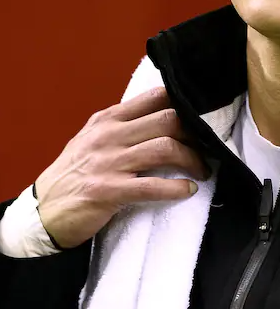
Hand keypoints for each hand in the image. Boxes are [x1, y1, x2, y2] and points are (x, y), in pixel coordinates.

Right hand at [35, 87, 208, 248]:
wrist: (42, 210)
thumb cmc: (74, 173)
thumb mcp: (94, 137)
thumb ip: (123, 125)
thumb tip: (163, 116)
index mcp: (109, 119)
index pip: (155, 97)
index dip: (184, 104)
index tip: (201, 118)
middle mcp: (110, 135)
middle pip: (167, 120)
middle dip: (195, 134)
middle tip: (207, 148)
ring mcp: (109, 162)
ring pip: (165, 148)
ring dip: (192, 160)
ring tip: (203, 171)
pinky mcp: (108, 191)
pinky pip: (153, 186)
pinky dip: (177, 188)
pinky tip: (188, 190)